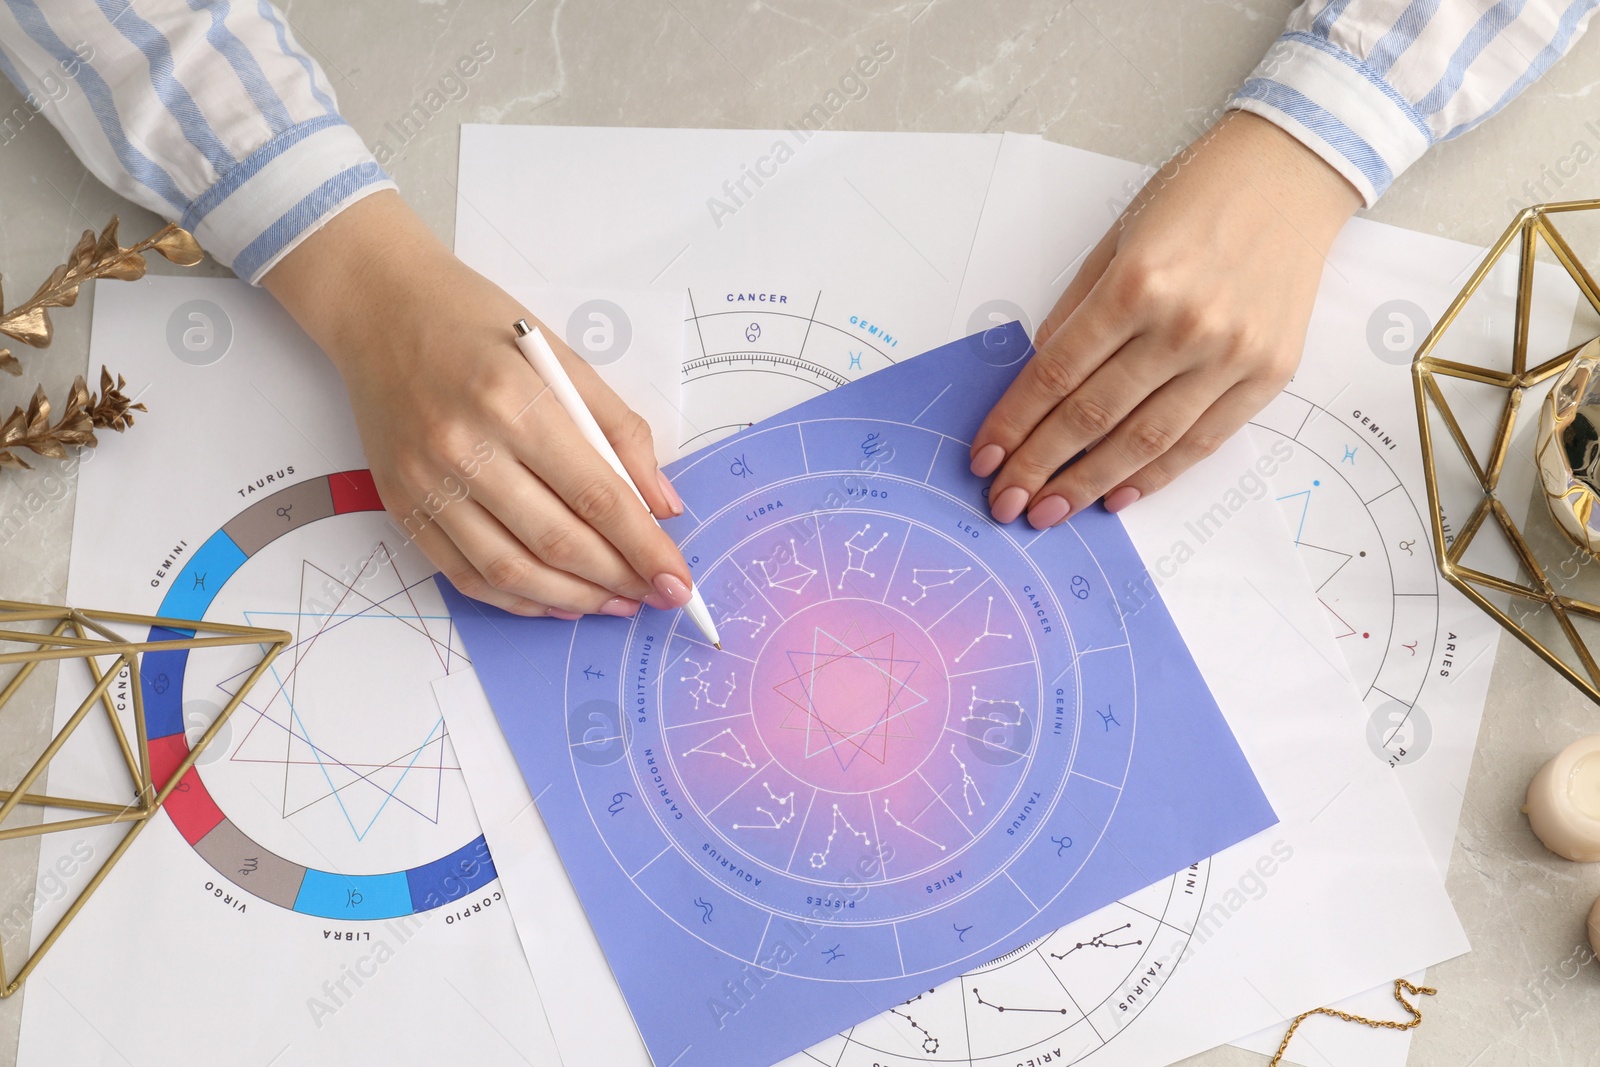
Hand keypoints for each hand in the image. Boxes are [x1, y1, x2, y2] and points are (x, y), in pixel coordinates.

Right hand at [263, 191, 692, 617]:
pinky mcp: (400, 505)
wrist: (381, 308)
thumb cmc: (479, 326)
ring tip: (613, 602)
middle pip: (557, 542)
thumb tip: (663, 507)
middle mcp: (466, 448)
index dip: (644, 548)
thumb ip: (620, 433)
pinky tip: (556, 600)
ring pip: (512, 571)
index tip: (677, 581)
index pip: (597, 496)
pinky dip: (517, 599)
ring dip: (572, 600)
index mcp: (516, 402)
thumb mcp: (564, 359)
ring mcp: (427, 482)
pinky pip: (465, 575)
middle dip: (618, 579)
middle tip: (653, 594)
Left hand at [969, 111, 1361, 527]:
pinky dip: (1157, 475)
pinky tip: (1117, 495)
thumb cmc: (1194, 198)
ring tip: (1050, 511)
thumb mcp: (1115, 242)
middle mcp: (1183, 325)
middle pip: (1092, 416)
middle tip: (1006, 503)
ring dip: (1089, 483)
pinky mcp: (1269, 374)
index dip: (1014, 424)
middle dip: (1040, 467)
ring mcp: (1230, 355)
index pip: (1056, 374)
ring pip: (1146, 441)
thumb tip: (1039, 383)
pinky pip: (1203, 441)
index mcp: (1135, 285)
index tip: (985, 458)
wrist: (1291, 175)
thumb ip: (1075, 314)